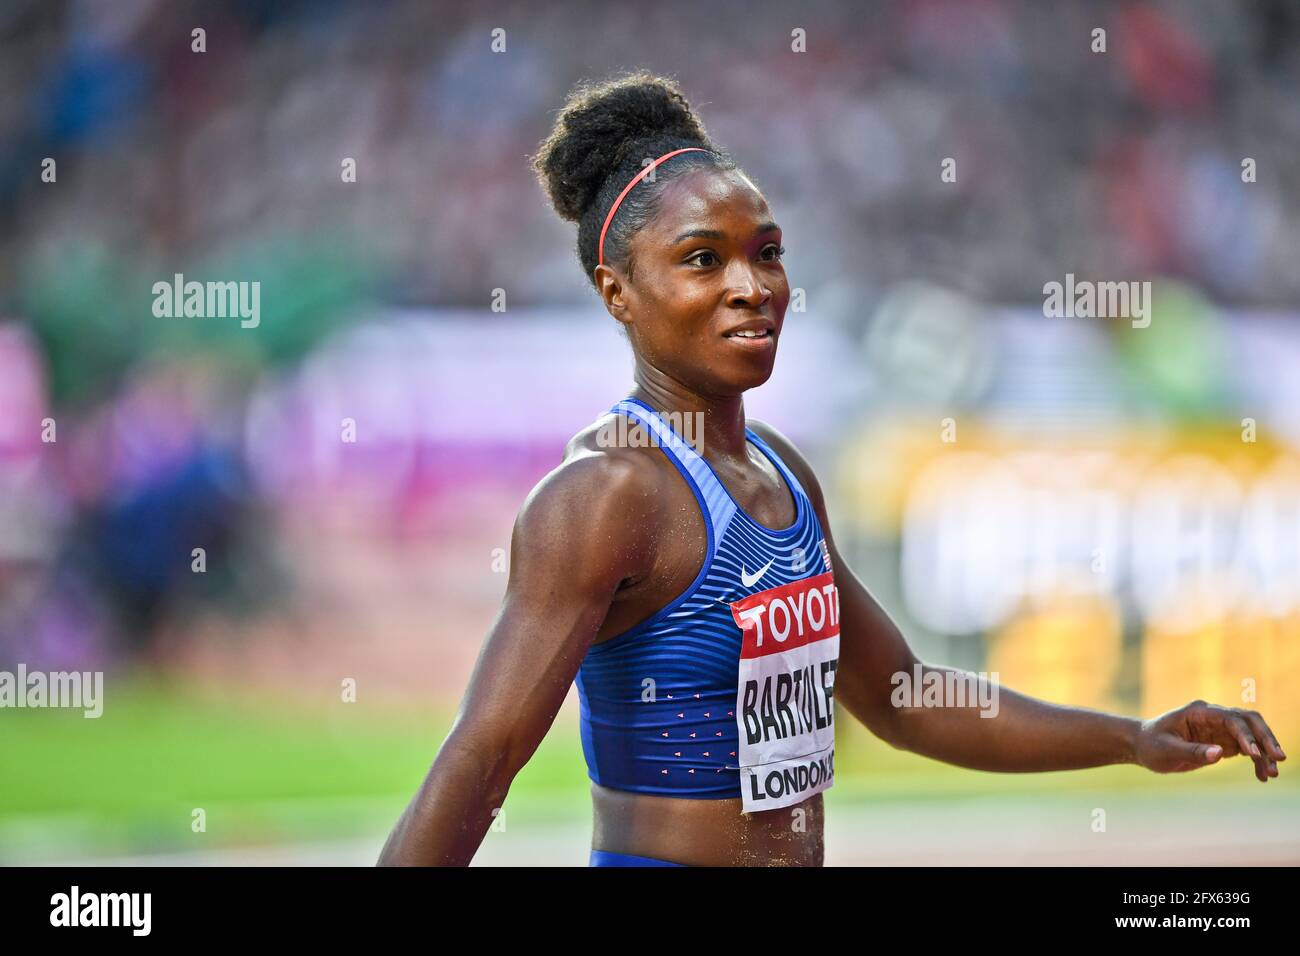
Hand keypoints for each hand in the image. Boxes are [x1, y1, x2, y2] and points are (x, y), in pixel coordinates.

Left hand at [1135, 700, 1285, 781]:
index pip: (1230, 719)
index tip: (1255, 754)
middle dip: (1266, 738)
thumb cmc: (1151, 744)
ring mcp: (1219, 728)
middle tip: (1279, 758)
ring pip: (1252, 735)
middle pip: (1248, 720)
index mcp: (1198, 712)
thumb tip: (1219, 754)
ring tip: (1272, 774)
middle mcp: (1213, 716)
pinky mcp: (1222, 741)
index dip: (1246, 735)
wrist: (1142, 746)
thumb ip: (1192, 751)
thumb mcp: (1166, 750)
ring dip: (1264, 752)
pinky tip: (1262, 776)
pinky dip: (1257, 760)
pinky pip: (1247, 748)